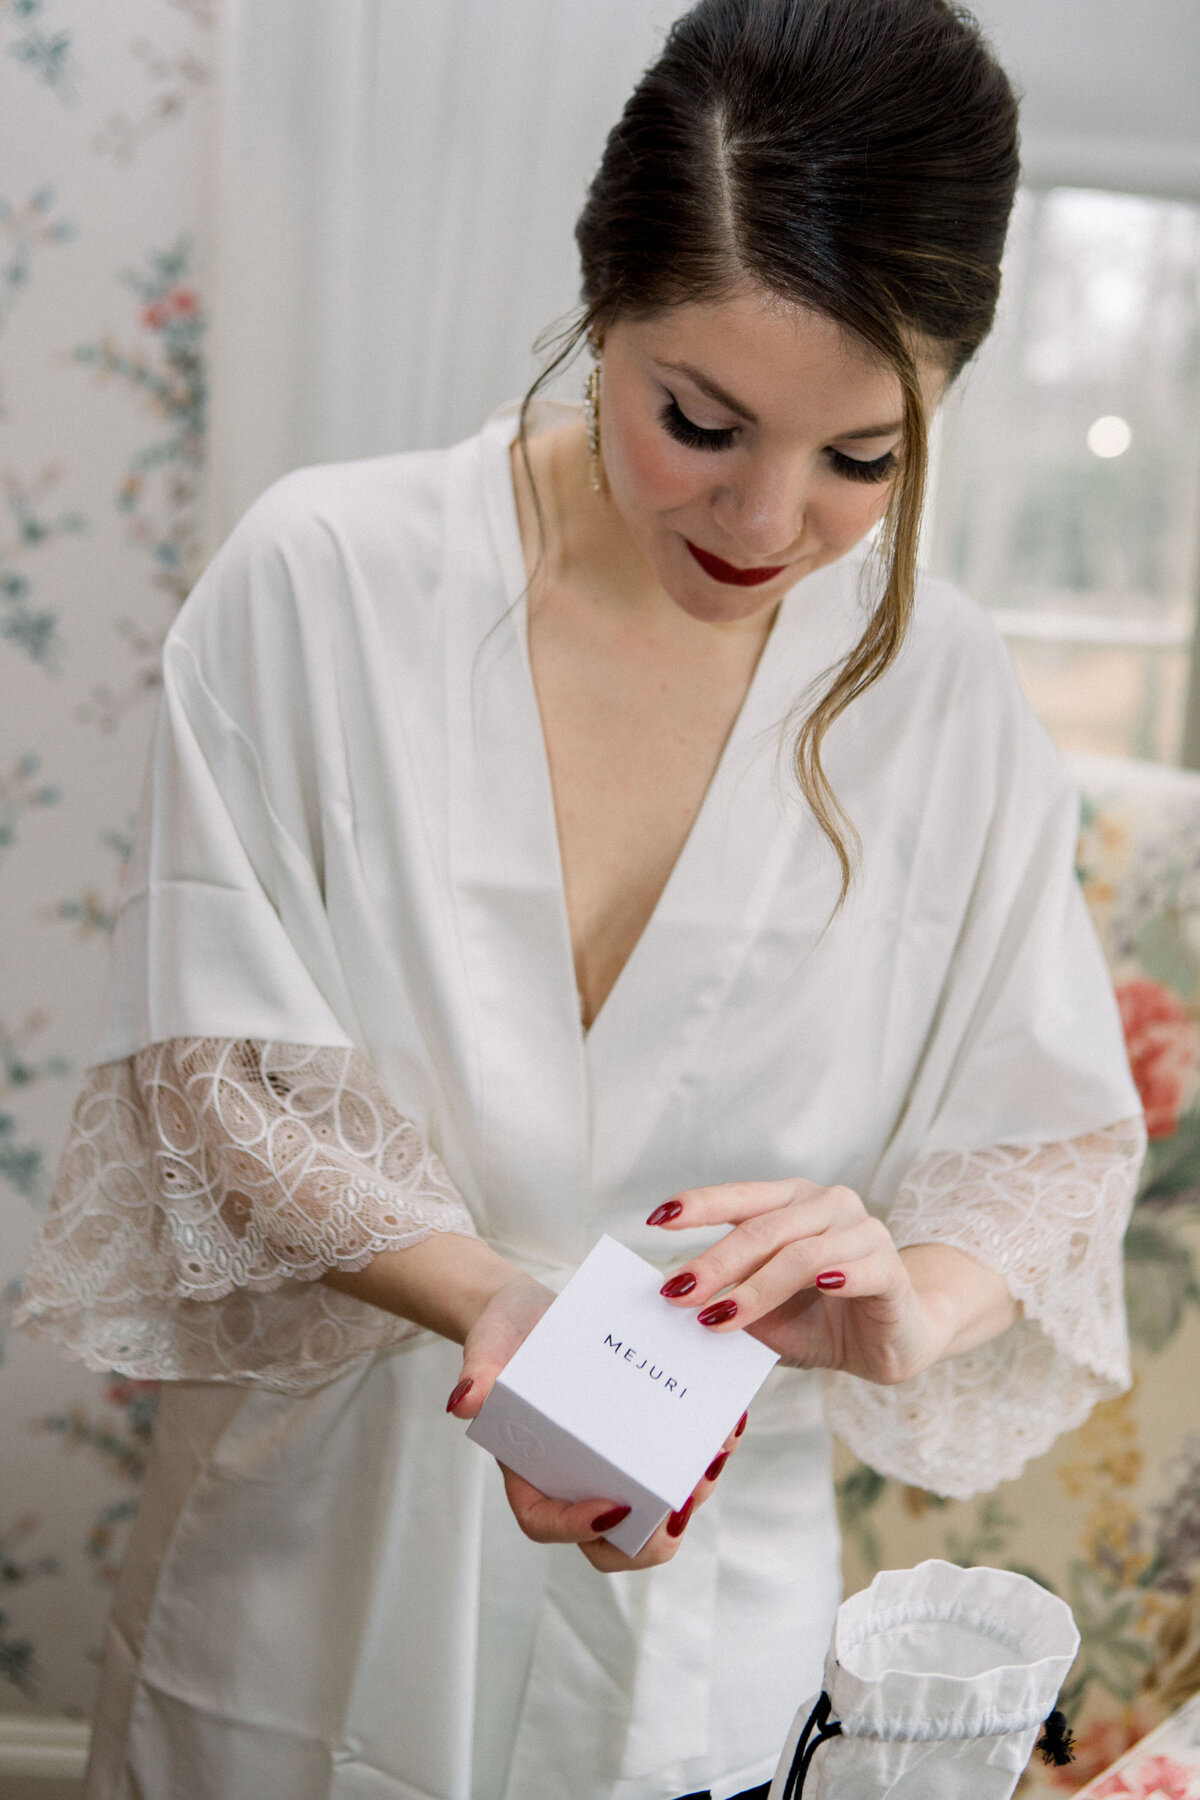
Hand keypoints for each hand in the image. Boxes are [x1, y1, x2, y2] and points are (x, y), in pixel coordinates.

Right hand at [446, 1274, 745, 1568]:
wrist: (535, 1311)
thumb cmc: (504, 1335)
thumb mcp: (488, 1345)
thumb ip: (478, 1372)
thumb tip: (464, 1403)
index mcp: (528, 1472)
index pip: (545, 1522)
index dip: (578, 1527)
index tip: (613, 1507)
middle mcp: (571, 1480)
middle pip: (610, 1542)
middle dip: (650, 1537)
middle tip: (681, 1505)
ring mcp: (609, 1465)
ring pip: (653, 1510)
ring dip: (689, 1496)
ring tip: (713, 1456)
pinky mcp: (640, 1441)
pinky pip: (673, 1465)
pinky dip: (701, 1454)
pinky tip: (727, 1427)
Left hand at [649, 1179, 960, 1383]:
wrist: (890, 1341)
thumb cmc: (821, 1320)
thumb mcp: (765, 1312)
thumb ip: (730, 1301)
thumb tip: (677, 1302)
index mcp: (791, 1203)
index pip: (740, 1198)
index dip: (699, 1205)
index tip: (657, 1219)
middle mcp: (826, 1205)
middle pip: (763, 1230)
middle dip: (715, 1264)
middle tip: (677, 1293)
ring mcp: (862, 1232)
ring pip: (801, 1255)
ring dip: (756, 1289)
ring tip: (720, 1318)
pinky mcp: (890, 1268)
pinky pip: (861, 1269)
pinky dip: (839, 1275)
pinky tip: (822, 1285)